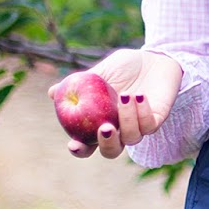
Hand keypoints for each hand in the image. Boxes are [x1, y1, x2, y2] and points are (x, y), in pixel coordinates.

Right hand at [48, 47, 183, 159]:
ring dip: (127, 119)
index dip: (80, 150)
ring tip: (124, 95)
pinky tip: (139, 95)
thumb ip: (78, 84)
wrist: (153, 57)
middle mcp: (120, 130)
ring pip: (132, 138)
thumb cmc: (124, 67)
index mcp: (101, 123)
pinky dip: (142, 112)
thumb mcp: (99, 73)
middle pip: (111, 151)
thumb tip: (52, 93)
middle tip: (105, 128)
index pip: (88, 145)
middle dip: (106, 144)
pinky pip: (150, 125)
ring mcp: (139, 127)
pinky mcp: (157, 119)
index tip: (73, 145)